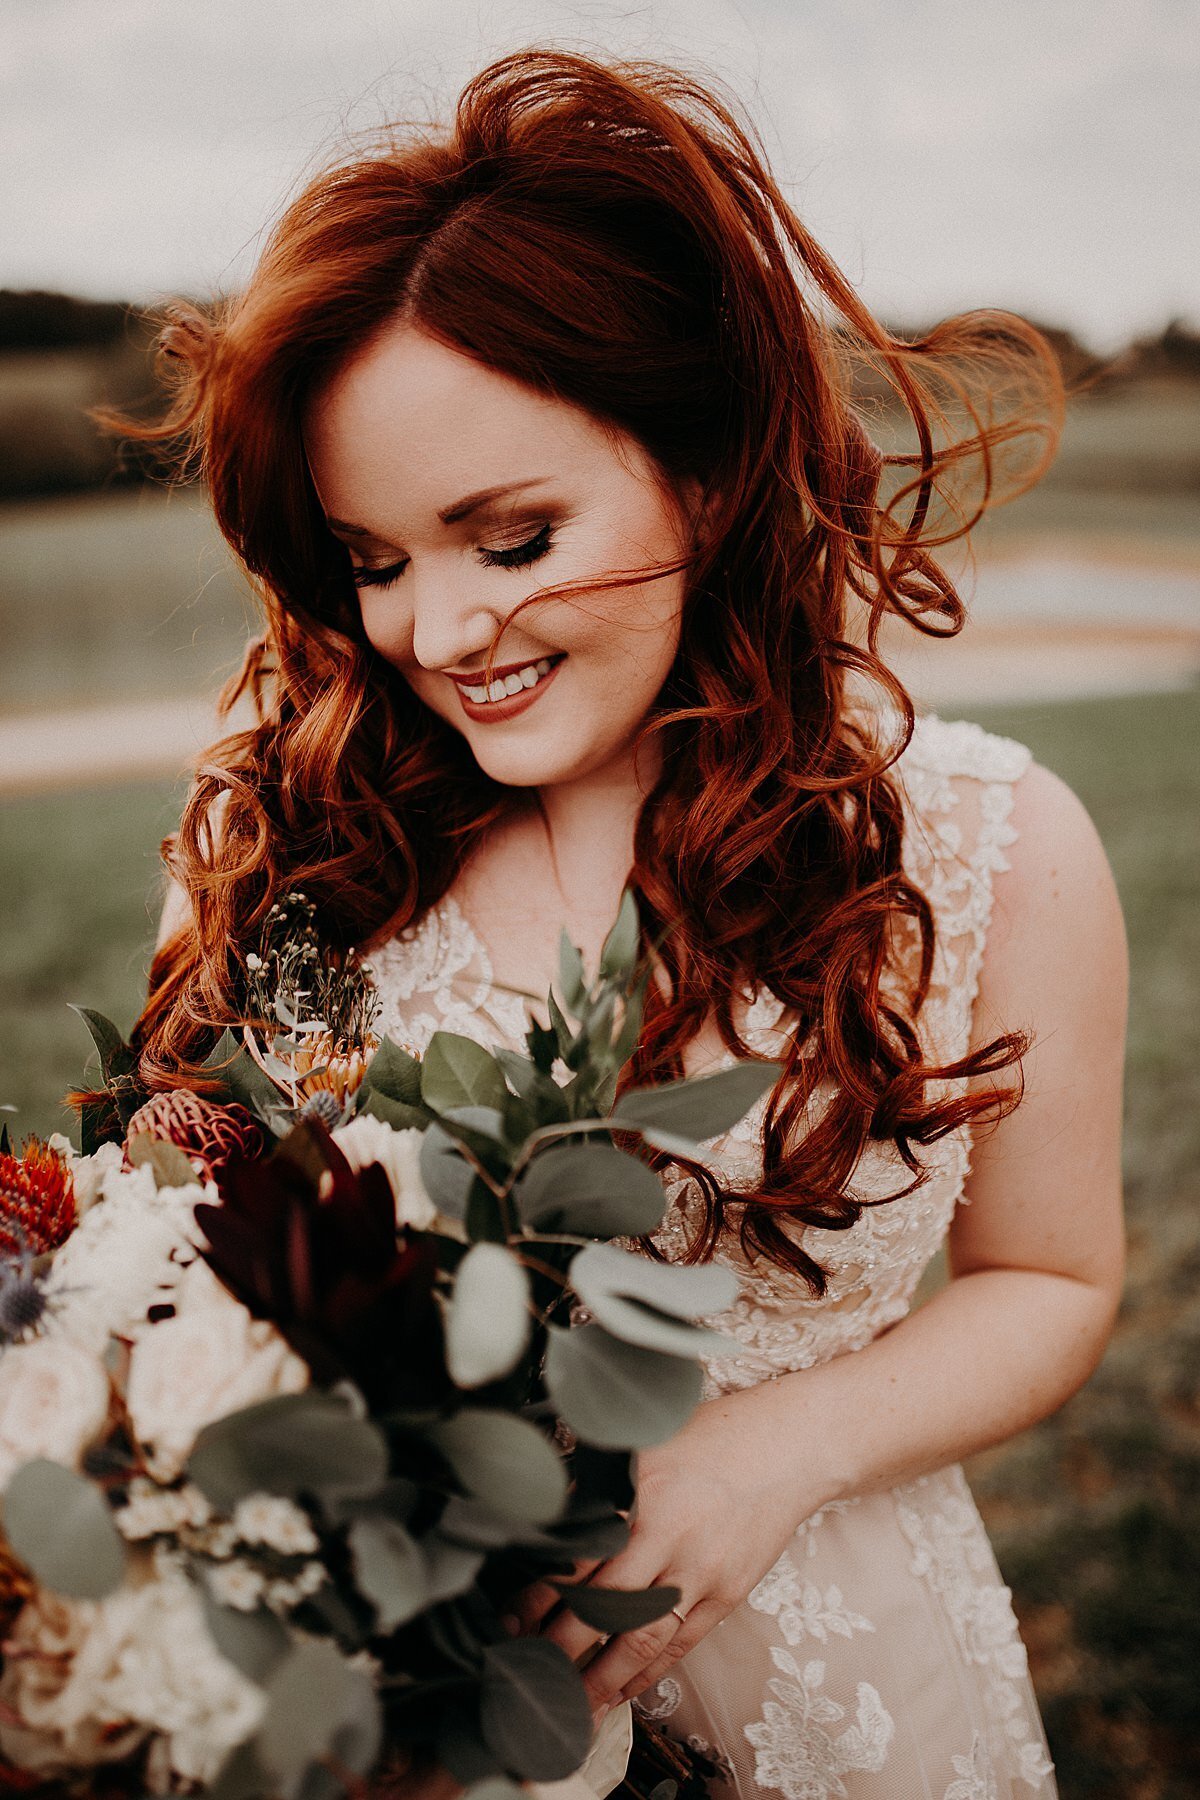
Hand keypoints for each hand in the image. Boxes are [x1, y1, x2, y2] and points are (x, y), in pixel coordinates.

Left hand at [506, 1384, 825, 1717]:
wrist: (787, 1445)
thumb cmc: (710, 1437)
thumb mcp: (646, 1443)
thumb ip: (600, 1484)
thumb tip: (545, 1522)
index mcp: (638, 1493)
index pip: (575, 1557)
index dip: (538, 1596)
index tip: (507, 1621)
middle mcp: (668, 1535)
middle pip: (602, 1606)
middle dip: (558, 1646)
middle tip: (524, 1671)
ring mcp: (700, 1569)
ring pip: (641, 1638)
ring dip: (600, 1679)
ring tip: (568, 1707)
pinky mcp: (728, 1592)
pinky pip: (681, 1645)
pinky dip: (648, 1674)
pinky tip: (621, 1692)